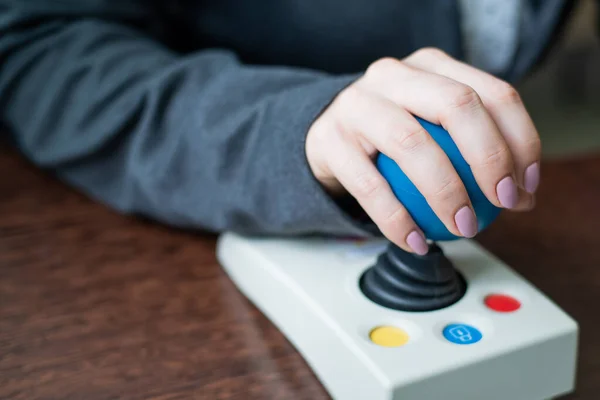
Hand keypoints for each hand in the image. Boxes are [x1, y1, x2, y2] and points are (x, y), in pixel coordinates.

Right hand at [306, 48, 539, 254]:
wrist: (325, 136)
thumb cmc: (390, 136)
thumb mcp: (435, 128)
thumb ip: (477, 153)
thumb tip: (523, 195)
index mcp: (430, 66)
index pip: (492, 93)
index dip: (520, 140)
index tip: (526, 185)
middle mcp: (393, 75)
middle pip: (456, 105)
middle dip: (490, 157)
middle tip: (502, 202)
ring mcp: (356, 104)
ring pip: (411, 142)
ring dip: (446, 192)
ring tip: (464, 226)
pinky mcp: (329, 139)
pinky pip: (370, 186)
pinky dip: (397, 220)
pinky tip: (417, 242)